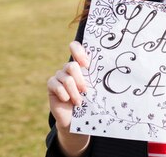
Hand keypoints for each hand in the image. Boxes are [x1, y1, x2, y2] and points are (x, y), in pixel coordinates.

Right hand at [47, 41, 89, 155]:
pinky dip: (64, 95)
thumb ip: (97, 77)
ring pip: (66, 78)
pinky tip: (68, 101)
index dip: (78, 51)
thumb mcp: (94, 88)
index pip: (75, 47)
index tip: (86, 64)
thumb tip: (114, 68)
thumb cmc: (89, 101)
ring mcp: (59, 76)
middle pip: (72, 65)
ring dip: (74, 92)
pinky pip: (56, 85)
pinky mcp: (51, 85)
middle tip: (85, 91)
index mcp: (80, 65)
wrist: (76, 118)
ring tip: (79, 102)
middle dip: (80, 80)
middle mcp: (68, 68)